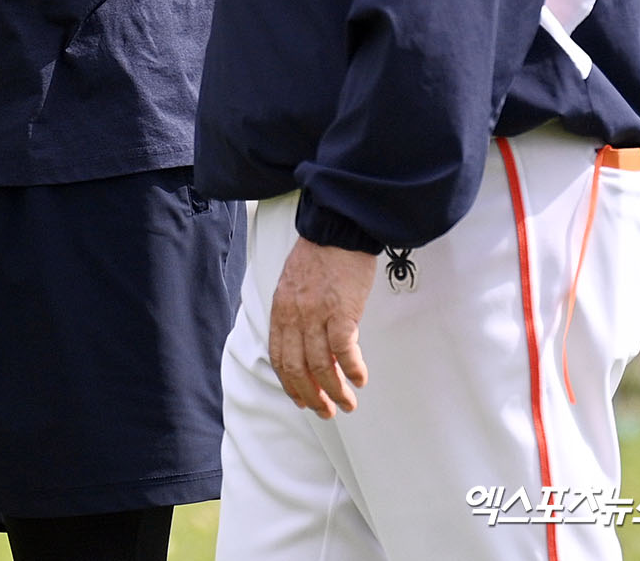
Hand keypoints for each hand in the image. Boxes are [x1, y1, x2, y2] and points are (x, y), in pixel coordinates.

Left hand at [268, 238, 376, 417]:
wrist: (337, 228)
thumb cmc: (320, 254)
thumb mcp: (293, 284)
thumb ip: (294, 313)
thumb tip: (304, 344)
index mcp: (281, 309)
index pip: (279, 358)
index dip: (290, 385)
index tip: (301, 400)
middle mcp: (294, 315)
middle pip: (297, 369)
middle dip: (311, 396)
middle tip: (326, 411)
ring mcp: (316, 314)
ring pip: (321, 366)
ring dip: (335, 391)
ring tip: (347, 402)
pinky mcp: (341, 310)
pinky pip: (344, 351)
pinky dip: (352, 370)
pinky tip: (360, 378)